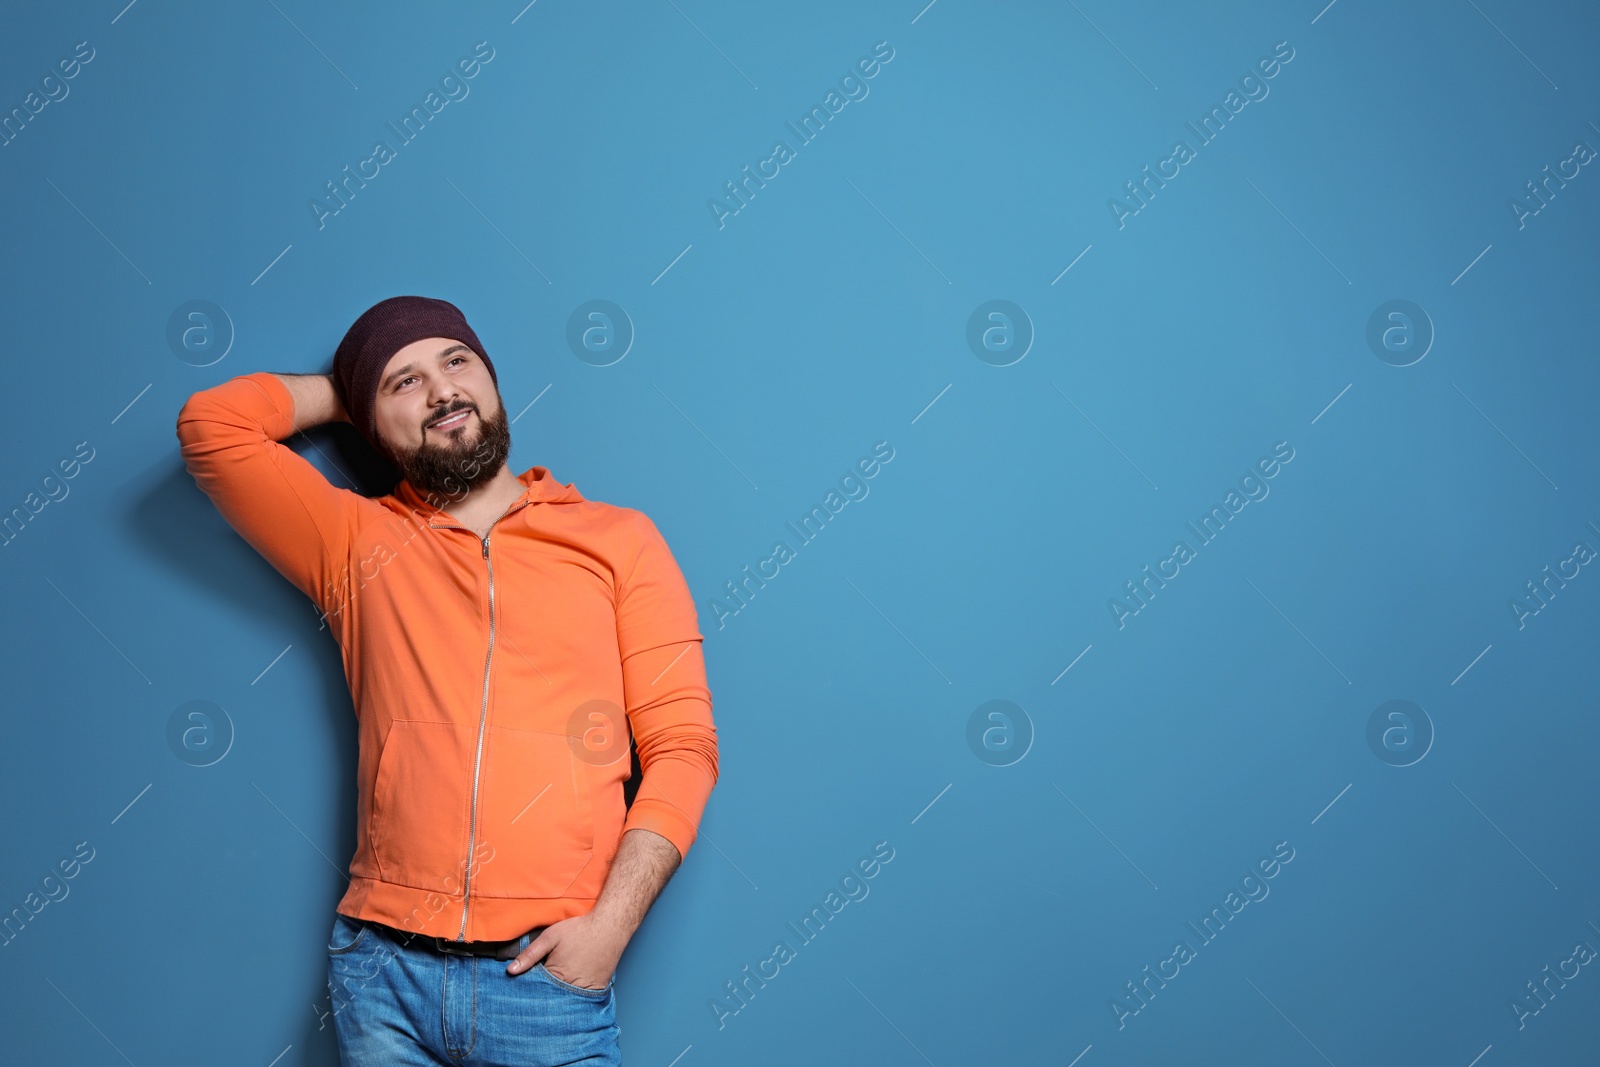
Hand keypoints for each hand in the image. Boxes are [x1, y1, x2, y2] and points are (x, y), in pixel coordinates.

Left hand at [506, 912, 627, 988]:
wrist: (610, 926)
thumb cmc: (579, 930)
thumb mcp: (550, 937)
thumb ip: (529, 954)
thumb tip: (510, 971)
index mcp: (556, 976)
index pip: (536, 991)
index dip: (530, 987)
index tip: (523, 987)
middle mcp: (571, 988)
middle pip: (551, 998)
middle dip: (543, 995)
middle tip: (537, 991)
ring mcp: (586, 991)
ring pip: (566, 1000)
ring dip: (559, 997)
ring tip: (556, 986)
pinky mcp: (598, 989)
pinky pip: (582, 998)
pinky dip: (576, 995)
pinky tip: (572, 985)